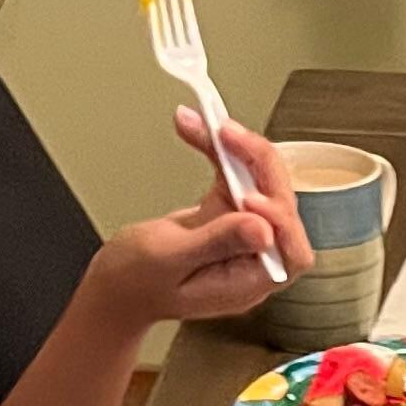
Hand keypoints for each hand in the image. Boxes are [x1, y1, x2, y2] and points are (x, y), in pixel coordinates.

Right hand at [86, 112, 312, 329]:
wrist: (116, 283)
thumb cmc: (136, 282)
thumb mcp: (169, 260)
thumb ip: (216, 244)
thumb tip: (262, 230)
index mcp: (248, 282)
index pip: (289, 249)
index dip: (279, 218)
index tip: (249, 194)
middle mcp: (254, 258)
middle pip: (279, 206)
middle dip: (258, 164)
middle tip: (226, 133)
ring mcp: (243, 233)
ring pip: (260, 183)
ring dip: (238, 149)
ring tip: (208, 122)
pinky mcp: (227, 212)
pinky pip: (235, 175)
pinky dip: (218, 150)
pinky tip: (198, 128)